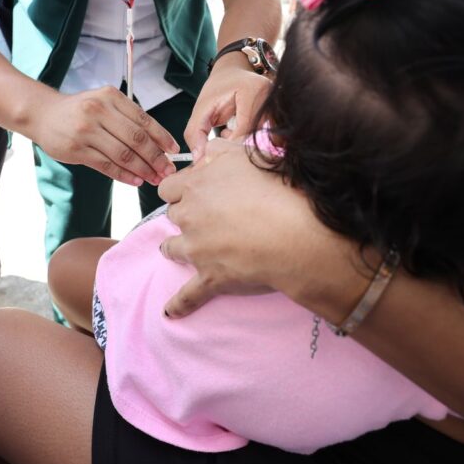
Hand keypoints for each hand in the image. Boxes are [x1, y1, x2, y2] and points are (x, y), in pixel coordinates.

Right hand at [33, 86, 177, 185]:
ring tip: (155, 178)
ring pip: (123, 154)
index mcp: (111, 97)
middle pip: (136, 139)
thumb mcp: (104, 102)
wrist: (44, 114)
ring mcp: (86, 131)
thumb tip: (158, 144)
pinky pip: (106, 165)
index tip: (174, 150)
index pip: (143, 119)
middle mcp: (99, 111)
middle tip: (168, 170)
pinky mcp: (76, 149)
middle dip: (156, 157)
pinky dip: (124, 175)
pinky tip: (136, 181)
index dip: (162, 137)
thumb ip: (128, 118)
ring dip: (143, 169)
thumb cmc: (80, 110)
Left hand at [158, 138, 361, 318]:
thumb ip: (220, 150)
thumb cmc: (276, 189)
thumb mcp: (245, 155)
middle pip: (172, 216)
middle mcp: (189, 216)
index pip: (170, 187)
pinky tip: (170, 312)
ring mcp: (196, 249)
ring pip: (172, 249)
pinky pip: (187, 295)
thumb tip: (206, 150)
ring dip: (177, 248)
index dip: (182, 189)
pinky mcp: (209, 278)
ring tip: (186, 250)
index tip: (195, 191)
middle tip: (204, 217)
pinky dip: (179, 304)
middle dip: (184, 216)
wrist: (294, 232)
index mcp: (195, 186)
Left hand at [184, 57, 273, 157]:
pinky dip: (251, 137)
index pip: (245, 128)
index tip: (214, 149)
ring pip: (262, 137)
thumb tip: (198, 158)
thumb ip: (196, 131)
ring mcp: (278, 104)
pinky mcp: (279, 113)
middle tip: (221, 137)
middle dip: (235, 143)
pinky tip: (238, 129)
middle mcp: (271, 96)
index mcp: (252, 90)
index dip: (228, 144)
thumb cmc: (219, 87)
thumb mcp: (202, 106)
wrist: (234, 71)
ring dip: (243, 140)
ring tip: (228, 130)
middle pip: (256, 135)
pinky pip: (268, 135)